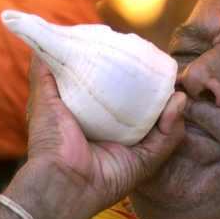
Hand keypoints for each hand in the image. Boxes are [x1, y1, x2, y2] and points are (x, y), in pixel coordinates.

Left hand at [22, 55, 185, 215]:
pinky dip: (174, 122)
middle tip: (162, 68)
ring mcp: (134, 148)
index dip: (130, 75)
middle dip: (158, 88)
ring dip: (171, 102)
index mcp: (95, 118)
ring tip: (174, 84)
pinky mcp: (146, 162)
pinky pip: (168, 140)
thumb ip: (45, 71)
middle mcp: (117, 133)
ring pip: (163, 121)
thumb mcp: (44, 98)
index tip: (137, 55)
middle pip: (146, 106)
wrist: (59, 178)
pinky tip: (176, 103)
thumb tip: (45, 40)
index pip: (119, 93)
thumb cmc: (50, 141)